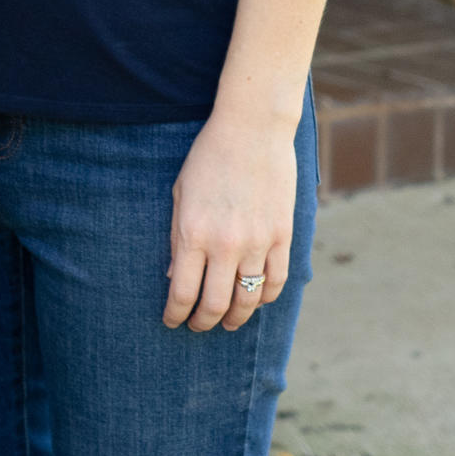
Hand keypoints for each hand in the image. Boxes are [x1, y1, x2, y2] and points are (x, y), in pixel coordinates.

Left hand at [164, 111, 296, 332]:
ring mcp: (257, 242)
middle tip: (198, 326)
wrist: (251, 129)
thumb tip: (176, 278)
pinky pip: (276, 281)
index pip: (183, 292)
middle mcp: (225, 244)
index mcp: (193, 232)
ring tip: (227, 321)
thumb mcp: (181, 195)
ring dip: (236, 317)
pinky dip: (266, 298)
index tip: (172, 321)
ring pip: (249, 299)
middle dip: (203, 322)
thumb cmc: (208, 158)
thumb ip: (178, 239)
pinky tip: (256, 300)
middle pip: (215, 304)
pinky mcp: (282, 236)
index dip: (176, 314)